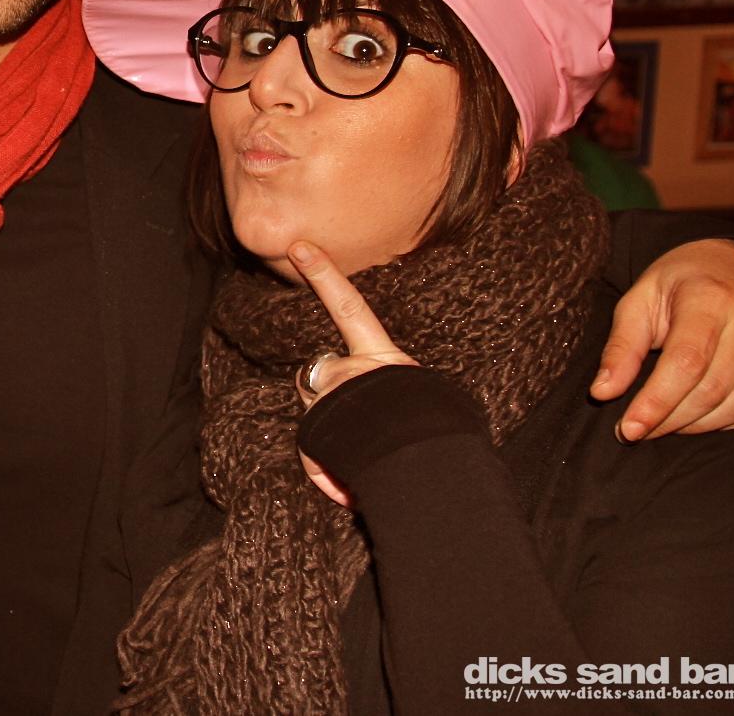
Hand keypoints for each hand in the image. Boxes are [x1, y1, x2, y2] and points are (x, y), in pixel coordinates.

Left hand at [288, 240, 418, 507]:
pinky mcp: (316, 423)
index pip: (351, 307)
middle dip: (323, 393)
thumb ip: (387, 397)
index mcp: (386, 360)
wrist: (431, 471)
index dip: (325, 276)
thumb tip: (380, 410)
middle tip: (352, 426)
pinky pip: (312, 450)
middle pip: (318, 370)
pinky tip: (349, 486)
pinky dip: (324, 468)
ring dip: (327, 434)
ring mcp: (332, 395)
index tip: (299, 247)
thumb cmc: (434, 443)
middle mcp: (354, 370)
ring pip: (313, 409)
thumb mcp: (418, 406)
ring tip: (362, 462)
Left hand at [596, 239, 733, 440]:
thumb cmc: (676, 284)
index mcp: (709, 300)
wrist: (729, 265)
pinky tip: (695, 419)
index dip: (656, 402)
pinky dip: (724, 422)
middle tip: (633, 431)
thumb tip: (603, 392)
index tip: (628, 429)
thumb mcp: (638, 302)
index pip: (686, 362)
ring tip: (660, 423)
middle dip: (670, 420)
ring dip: (696, 425)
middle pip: (712, 390)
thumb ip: (622, 348)